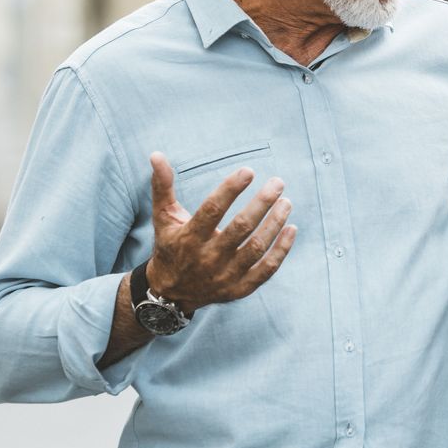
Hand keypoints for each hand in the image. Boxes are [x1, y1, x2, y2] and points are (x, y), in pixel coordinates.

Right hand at [143, 152, 296, 311]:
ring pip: (256, 248)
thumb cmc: (170, 246)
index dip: (231, 189)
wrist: (171, 292)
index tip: (249, 171)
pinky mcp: (239, 288)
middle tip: (278, 183)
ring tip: (286, 202)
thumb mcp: (163, 217)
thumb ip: (162, 186)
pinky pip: (266, 270)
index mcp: (189, 237)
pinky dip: (281, 250)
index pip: (212, 209)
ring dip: (275, 224)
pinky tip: (291, 229)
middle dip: (262, 203)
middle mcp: (208, 258)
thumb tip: (156, 154)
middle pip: (240, 228)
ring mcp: (225, 275)